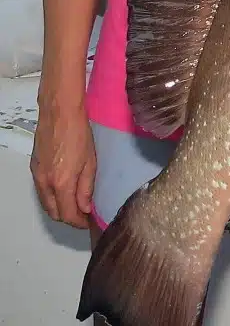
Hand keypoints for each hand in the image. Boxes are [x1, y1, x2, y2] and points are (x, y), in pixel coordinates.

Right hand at [31, 104, 95, 228]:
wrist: (60, 112)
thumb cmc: (79, 132)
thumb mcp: (90, 161)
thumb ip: (86, 188)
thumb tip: (85, 208)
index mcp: (61, 183)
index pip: (68, 214)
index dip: (79, 222)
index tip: (89, 221)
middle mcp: (45, 183)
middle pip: (54, 212)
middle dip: (69, 217)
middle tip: (84, 214)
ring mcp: (37, 175)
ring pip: (46, 203)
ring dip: (60, 208)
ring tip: (76, 203)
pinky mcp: (34, 167)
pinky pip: (41, 190)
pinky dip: (52, 196)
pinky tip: (64, 190)